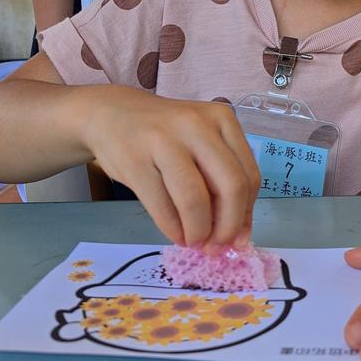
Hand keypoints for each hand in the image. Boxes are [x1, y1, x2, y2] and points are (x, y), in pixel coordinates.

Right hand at [85, 87, 259, 249]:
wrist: (111, 114)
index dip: (246, 214)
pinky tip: (175, 234)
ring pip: (195, 200)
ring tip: (193, 241)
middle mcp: (197, 125)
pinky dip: (173, 229)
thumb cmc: (165, 134)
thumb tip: (238, 236)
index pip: (249, 175)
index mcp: (222, 119)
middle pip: (230, 187)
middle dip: (227, 227)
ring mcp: (164, 141)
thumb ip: (223, 180)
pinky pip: (162, 206)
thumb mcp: (201, 143)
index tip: (237, 237)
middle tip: (216, 246)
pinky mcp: (135, 160)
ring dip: (198, 231)